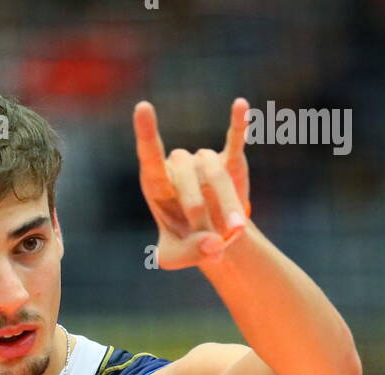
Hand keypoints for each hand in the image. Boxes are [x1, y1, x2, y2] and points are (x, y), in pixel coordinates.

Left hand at [133, 97, 250, 269]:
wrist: (215, 238)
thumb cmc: (186, 245)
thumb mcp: (175, 258)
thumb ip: (189, 253)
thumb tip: (215, 244)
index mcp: (157, 184)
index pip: (149, 155)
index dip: (146, 133)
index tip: (143, 107)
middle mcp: (179, 166)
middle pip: (189, 177)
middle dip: (200, 212)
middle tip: (213, 242)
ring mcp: (204, 162)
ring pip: (216, 173)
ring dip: (226, 204)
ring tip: (234, 231)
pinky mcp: (231, 162)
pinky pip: (234, 140)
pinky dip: (238, 124)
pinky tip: (240, 105)